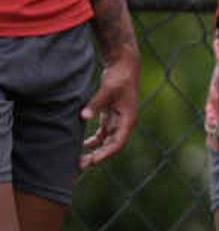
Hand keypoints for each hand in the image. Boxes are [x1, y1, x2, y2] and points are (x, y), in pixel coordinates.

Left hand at [79, 47, 139, 169]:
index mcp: (128, 120)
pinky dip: (94, 140)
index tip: (92, 161)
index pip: (117, 142)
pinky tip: (82, 145)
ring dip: (95, 150)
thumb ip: (96, 104)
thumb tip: (83, 117)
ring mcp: (118, 120)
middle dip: (98, 156)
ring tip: (79, 159)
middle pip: (111, 145)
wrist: (124, 65)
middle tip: (81, 165)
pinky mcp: (111, 115)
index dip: (105, 153)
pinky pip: (103, 133)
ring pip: (106, 141)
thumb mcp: (108, 90)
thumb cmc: (119, 77)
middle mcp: (124, 123)